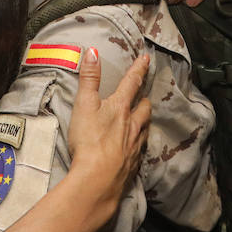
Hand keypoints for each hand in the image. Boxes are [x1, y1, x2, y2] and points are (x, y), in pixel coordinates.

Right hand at [66, 49, 150, 225]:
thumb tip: (92, 51)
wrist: (98, 179)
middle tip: (142, 96)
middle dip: (144, 99)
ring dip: (144, 121)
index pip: (132, 82)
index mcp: (121, 107)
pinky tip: (134, 147)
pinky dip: (139, 144)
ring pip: (145, 128)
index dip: (139, 69)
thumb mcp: (84, 104)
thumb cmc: (89, 140)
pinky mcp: (133, 164)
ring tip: (141, 119)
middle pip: (144, 107)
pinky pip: (140, 150)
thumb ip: (89, 78)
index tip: (146, 59)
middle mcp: (133, 125)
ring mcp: (135, 145)